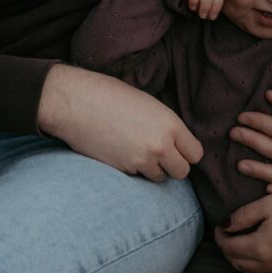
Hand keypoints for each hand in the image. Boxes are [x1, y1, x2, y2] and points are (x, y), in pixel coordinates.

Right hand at [37, 64, 202, 180]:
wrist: (76, 102)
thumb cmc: (111, 95)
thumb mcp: (149, 104)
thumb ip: (166, 125)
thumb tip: (176, 142)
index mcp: (171, 124)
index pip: (195, 153)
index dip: (187, 151)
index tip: (178, 148)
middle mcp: (161, 145)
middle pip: (182, 171)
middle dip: (174, 165)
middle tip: (161, 155)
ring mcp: (141, 160)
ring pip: (160, 177)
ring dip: (153, 169)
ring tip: (138, 151)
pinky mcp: (123, 170)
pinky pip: (139, 177)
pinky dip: (135, 170)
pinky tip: (123, 153)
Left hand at [215, 190, 271, 272]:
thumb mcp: (267, 203)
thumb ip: (242, 216)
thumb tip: (225, 225)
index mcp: (260, 247)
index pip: (230, 247)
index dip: (220, 237)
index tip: (219, 228)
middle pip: (241, 264)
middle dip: (230, 251)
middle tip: (228, 238)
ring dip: (245, 266)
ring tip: (243, 252)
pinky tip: (268, 269)